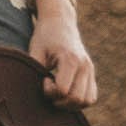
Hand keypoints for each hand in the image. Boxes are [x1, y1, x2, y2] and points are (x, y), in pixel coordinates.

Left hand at [31, 0, 97, 114]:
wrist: (60, 21)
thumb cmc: (45, 36)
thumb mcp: (35, 51)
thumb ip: (35, 71)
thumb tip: (33, 92)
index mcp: (70, 59)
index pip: (63, 91)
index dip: (49, 92)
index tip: (44, 80)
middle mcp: (84, 65)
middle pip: (77, 99)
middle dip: (60, 101)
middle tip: (49, 89)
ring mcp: (90, 69)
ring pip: (87, 101)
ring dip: (70, 104)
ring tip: (58, 93)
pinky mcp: (92, 73)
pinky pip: (91, 97)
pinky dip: (79, 101)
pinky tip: (66, 92)